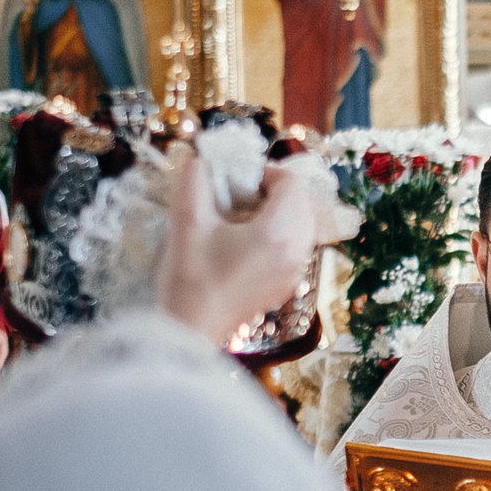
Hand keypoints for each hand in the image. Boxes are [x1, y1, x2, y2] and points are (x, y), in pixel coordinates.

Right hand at [157, 154, 324, 344]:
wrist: (190, 329)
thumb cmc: (189, 276)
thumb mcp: (187, 220)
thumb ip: (196, 181)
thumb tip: (201, 162)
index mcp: (278, 232)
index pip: (292, 183)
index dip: (266, 172)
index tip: (238, 179)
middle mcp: (296, 251)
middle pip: (303, 203)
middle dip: (275, 191)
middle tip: (241, 195)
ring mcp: (295, 272)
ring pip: (303, 225)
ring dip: (280, 212)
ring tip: (243, 217)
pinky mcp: (287, 286)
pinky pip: (297, 247)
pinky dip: (281, 235)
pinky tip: (248, 241)